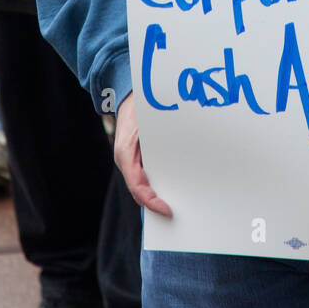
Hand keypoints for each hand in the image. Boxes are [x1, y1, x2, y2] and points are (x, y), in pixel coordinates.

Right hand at [114, 92, 172, 217]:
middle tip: (178, 215)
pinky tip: (179, 185)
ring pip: (146, 185)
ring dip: (161, 194)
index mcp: (125, 155)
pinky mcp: (140, 156)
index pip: (138, 187)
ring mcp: (132, 159)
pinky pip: (150, 174)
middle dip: (158, 204)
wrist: (128, 92)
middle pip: (142, 191)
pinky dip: (162, 183)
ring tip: (183, 205)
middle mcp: (127, 161)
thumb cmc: (138, 107)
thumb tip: (167, 168)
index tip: (167, 210)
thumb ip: (152, 147)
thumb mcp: (145, 124)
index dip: (151, 202)